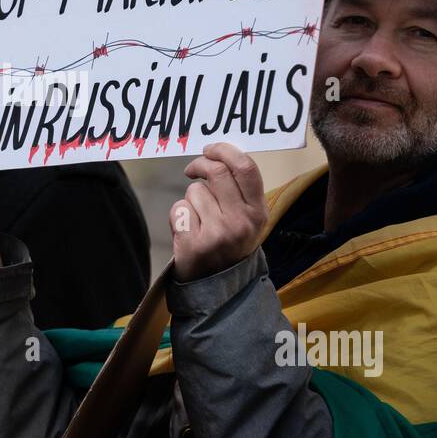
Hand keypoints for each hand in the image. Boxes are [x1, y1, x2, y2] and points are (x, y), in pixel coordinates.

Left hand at [170, 143, 267, 282]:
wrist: (218, 288)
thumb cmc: (229, 243)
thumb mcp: (247, 219)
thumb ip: (239, 189)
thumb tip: (218, 154)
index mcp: (258, 212)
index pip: (246, 168)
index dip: (225, 151)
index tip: (210, 149)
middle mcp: (242, 222)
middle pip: (216, 172)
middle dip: (200, 165)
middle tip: (192, 169)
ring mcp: (218, 234)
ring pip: (194, 191)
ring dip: (190, 199)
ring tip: (198, 219)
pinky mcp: (194, 245)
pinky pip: (179, 210)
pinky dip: (178, 216)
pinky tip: (188, 231)